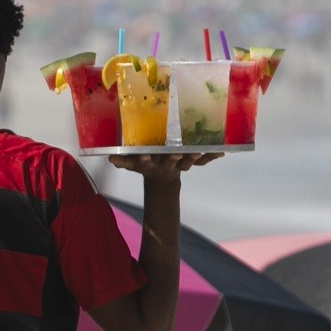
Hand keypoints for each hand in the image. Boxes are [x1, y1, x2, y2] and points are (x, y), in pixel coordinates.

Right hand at [108, 153, 222, 182]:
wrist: (162, 178)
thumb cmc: (144, 164)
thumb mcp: (132, 165)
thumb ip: (122, 162)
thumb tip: (109, 158)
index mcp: (151, 164)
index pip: (145, 161)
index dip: (144, 159)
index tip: (144, 155)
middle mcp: (166, 164)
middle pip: (171, 162)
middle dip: (173, 158)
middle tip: (177, 153)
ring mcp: (180, 164)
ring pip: (189, 162)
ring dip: (194, 158)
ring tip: (200, 152)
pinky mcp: (190, 161)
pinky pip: (203, 160)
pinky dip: (211, 156)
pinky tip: (222, 152)